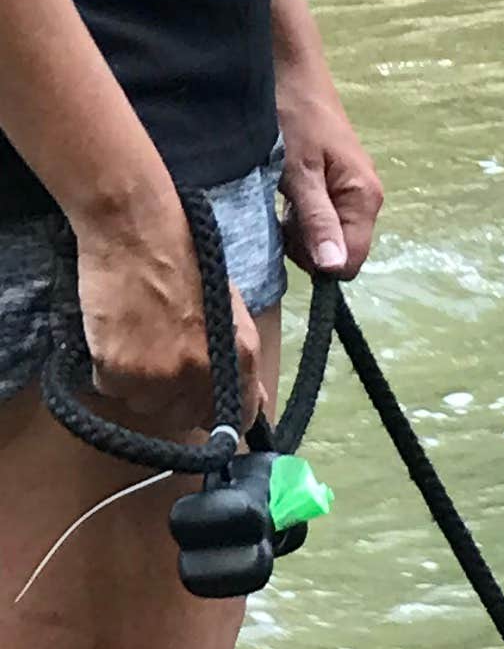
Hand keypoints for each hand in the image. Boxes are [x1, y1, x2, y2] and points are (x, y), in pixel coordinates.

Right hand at [72, 165, 258, 435]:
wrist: (136, 229)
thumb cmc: (184, 260)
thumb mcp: (230, 311)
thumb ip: (238, 360)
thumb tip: (251, 400)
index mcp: (239, 359)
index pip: (239, 419)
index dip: (216, 412)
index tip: (200, 402)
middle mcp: (203, 376)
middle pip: (185, 416)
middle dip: (171, 393)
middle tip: (155, 353)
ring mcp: (160, 377)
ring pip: (145, 406)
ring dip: (136, 382)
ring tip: (134, 339)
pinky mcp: (119, 370)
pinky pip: (110, 389)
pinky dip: (107, 369)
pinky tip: (113, 335)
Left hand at [276, 59, 381, 280]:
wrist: (287, 65)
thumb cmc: (292, 112)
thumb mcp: (298, 170)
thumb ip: (316, 219)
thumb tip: (333, 268)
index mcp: (365, 198)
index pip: (349, 261)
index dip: (317, 260)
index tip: (287, 234)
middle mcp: (365, 199)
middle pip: (339, 251)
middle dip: (307, 244)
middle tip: (280, 210)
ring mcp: (350, 190)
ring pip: (327, 234)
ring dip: (299, 227)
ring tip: (280, 194)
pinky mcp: (334, 181)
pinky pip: (321, 216)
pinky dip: (299, 212)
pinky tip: (284, 190)